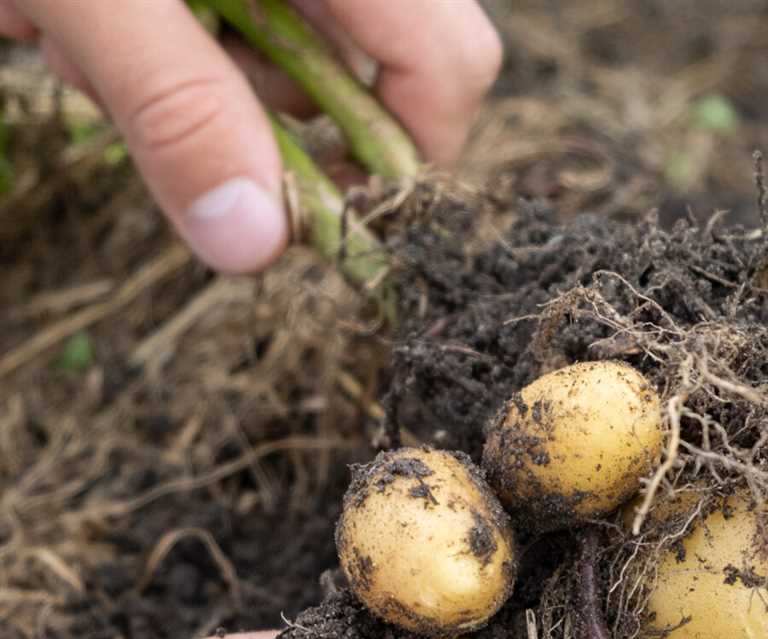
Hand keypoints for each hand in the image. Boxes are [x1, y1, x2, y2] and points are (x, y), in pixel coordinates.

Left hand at [0, 0, 501, 271]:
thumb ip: (173, 103)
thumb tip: (254, 246)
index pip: (446, 62)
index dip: (404, 156)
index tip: (322, 217)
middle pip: (371, 70)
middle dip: (272, 121)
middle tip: (172, 120)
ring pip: (287, 60)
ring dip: (198, 89)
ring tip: (88, 48)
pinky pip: (225, 34)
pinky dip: (163, 52)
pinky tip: (83, 25)